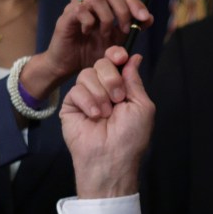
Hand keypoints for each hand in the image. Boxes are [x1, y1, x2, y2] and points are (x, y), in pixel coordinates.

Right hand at [17, 0, 152, 100]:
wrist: (69, 66)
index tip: (144, 18)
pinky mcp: (66, 16)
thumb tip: (150, 18)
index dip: (135, 3)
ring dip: (107, 18)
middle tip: (126, 29)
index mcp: (103, 2)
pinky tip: (88, 34)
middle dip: (123, 9)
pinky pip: (81, 10)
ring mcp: (76, 5)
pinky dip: (90, 23)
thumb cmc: (91, 52)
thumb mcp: (117, 42)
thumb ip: (132, 30)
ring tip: (105, 35)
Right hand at [60, 49, 154, 197]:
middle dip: (111, 79)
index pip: (114, 61)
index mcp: (120, 88)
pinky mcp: (70, 105)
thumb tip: (134, 57)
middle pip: (101, 63)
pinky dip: (88, 102)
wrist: (111, 158)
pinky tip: (94, 117)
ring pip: (87, 74)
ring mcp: (86, 97)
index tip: (120, 57)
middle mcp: (102, 89)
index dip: (116, 55)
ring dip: (100, 94)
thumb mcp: (142, 106)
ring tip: (105, 114)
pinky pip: (76, 89)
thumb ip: (134, 80)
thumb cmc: (130, 137)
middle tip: (118, 99)